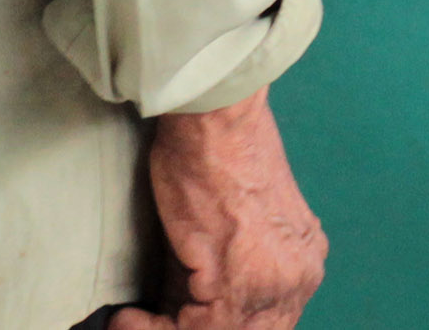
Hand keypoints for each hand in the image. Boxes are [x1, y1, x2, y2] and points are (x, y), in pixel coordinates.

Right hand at [109, 91, 324, 329]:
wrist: (216, 120)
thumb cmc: (217, 154)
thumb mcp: (241, 223)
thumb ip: (232, 271)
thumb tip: (189, 310)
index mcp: (304, 260)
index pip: (261, 324)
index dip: (208, 329)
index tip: (167, 322)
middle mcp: (299, 276)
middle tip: (145, 324)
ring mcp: (273, 282)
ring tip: (128, 321)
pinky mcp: (236, 281)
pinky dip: (149, 329)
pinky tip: (125, 317)